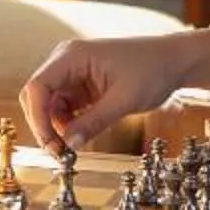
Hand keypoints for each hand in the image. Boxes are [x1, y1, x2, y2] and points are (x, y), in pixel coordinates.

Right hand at [20, 33, 197, 153]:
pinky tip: (80, 136)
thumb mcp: (125, 100)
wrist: (173, 62)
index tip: (50, 144)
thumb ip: (94, 123)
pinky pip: (64, 108)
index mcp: (72, 56)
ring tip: (72, 149)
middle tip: (60, 153)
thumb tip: (69, 145)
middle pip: (37, 97)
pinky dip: (68, 125)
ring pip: (48, 106)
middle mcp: (66, 62)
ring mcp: (72, 73)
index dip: (37, 118)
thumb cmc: (152, 70)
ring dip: (55, 128)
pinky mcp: (81, 86)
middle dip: (43, 125)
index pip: (37, 87)